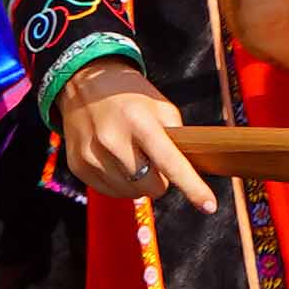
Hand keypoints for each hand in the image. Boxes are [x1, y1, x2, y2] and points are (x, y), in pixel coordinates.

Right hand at [57, 63, 210, 207]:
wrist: (83, 83)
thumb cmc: (128, 96)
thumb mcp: (159, 105)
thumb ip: (176, 137)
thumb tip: (189, 171)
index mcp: (139, 121)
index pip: (170, 161)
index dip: (192, 186)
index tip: (209, 205)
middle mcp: (112, 140)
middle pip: (151, 186)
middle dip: (160, 179)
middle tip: (153, 159)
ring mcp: (92, 155)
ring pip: (131, 193)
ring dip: (138, 182)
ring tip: (132, 156)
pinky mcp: (78, 166)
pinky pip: (110, 192)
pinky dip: (120, 183)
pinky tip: (116, 162)